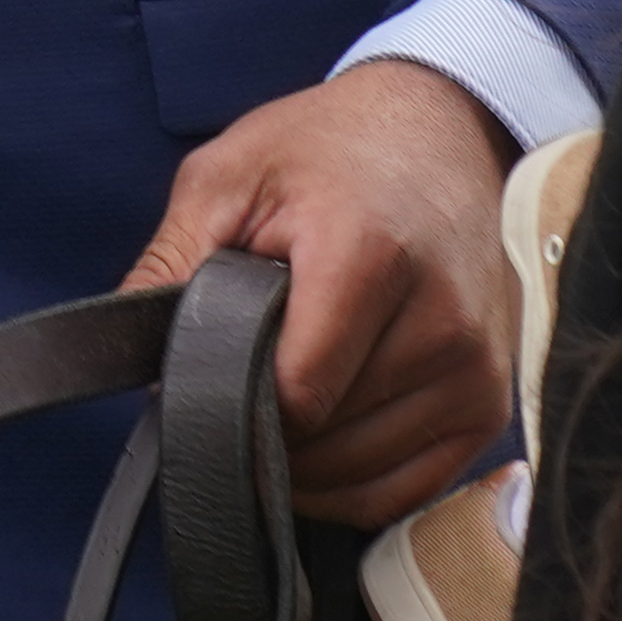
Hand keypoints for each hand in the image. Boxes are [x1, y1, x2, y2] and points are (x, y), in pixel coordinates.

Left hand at [120, 55, 517, 528]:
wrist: (438, 131)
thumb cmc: (326, 150)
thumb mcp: (225, 178)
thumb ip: (171, 266)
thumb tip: (129, 358)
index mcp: (370, 257)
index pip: (296, 392)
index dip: (233, 401)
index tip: (200, 377)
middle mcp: (443, 322)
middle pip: (330, 439)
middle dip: (266, 428)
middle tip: (239, 372)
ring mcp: (477, 371)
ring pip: (367, 475)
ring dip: (308, 460)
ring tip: (280, 390)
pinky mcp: (492, 403)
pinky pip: (412, 489)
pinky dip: (355, 484)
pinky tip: (320, 440)